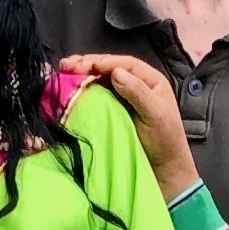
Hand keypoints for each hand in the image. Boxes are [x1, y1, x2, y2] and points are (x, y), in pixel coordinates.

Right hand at [59, 53, 199, 201]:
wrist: (164, 168)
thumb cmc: (165, 141)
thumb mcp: (155, 114)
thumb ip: (137, 93)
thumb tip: (116, 72)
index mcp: (151, 80)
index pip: (125, 64)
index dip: (104, 61)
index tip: (85, 65)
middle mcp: (136, 85)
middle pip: (110, 68)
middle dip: (88, 64)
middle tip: (65, 65)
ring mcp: (124, 98)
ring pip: (101, 81)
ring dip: (82, 76)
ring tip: (63, 72)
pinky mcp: (114, 111)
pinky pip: (98, 96)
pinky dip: (84, 91)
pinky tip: (72, 89)